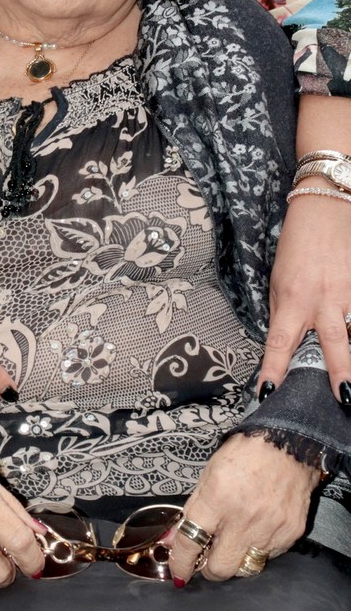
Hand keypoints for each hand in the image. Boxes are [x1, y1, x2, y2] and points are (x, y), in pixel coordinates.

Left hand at [169, 433, 319, 584]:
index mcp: (218, 497)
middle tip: (208, 559)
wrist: (289, 443)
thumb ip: (191, 510)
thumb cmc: (245, 454)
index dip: (181, 563)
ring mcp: (271, 528)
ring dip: (235, 561)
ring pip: (246, 567)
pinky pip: (269, 556)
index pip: (191, 541)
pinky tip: (256, 531)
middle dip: (209, 569)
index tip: (178, 573)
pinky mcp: (291, 534)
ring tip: (233, 543)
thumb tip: (171, 540)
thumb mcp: (209, 475)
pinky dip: (258, 550)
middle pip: (220, 568)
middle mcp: (244, 518)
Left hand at [261, 192, 350, 400]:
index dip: (273, 369)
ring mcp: (348, 293)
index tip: (268, 393)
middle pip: (332, 343)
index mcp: (292, 300)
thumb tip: (283, 343)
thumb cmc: (295, 247)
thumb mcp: (277, 280)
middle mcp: (322, 300)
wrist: (322, 211)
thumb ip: (282, 312)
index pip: (279, 342)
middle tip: (344, 399)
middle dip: (339, 372)